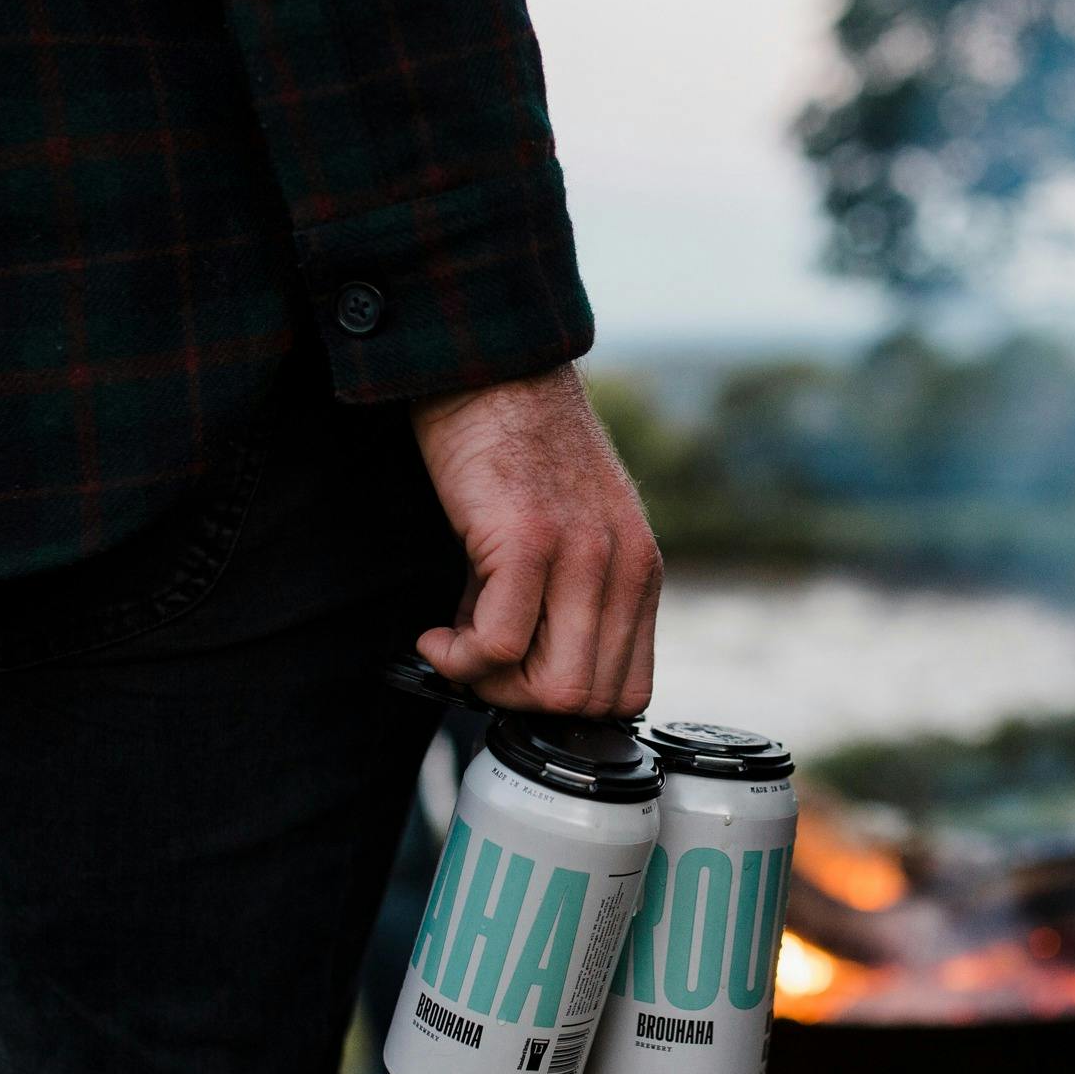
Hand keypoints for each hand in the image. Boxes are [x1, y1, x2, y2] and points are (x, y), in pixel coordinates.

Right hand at [409, 363, 660, 717]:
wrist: (488, 372)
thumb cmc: (516, 450)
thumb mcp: (569, 532)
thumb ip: (565, 600)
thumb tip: (515, 671)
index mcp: (639, 570)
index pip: (627, 692)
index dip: (561, 701)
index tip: (514, 676)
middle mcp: (624, 568)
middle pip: (590, 700)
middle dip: (522, 700)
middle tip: (477, 667)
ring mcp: (582, 556)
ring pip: (553, 686)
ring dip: (490, 685)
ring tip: (454, 648)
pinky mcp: (528, 541)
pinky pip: (501, 644)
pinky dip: (460, 658)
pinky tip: (434, 635)